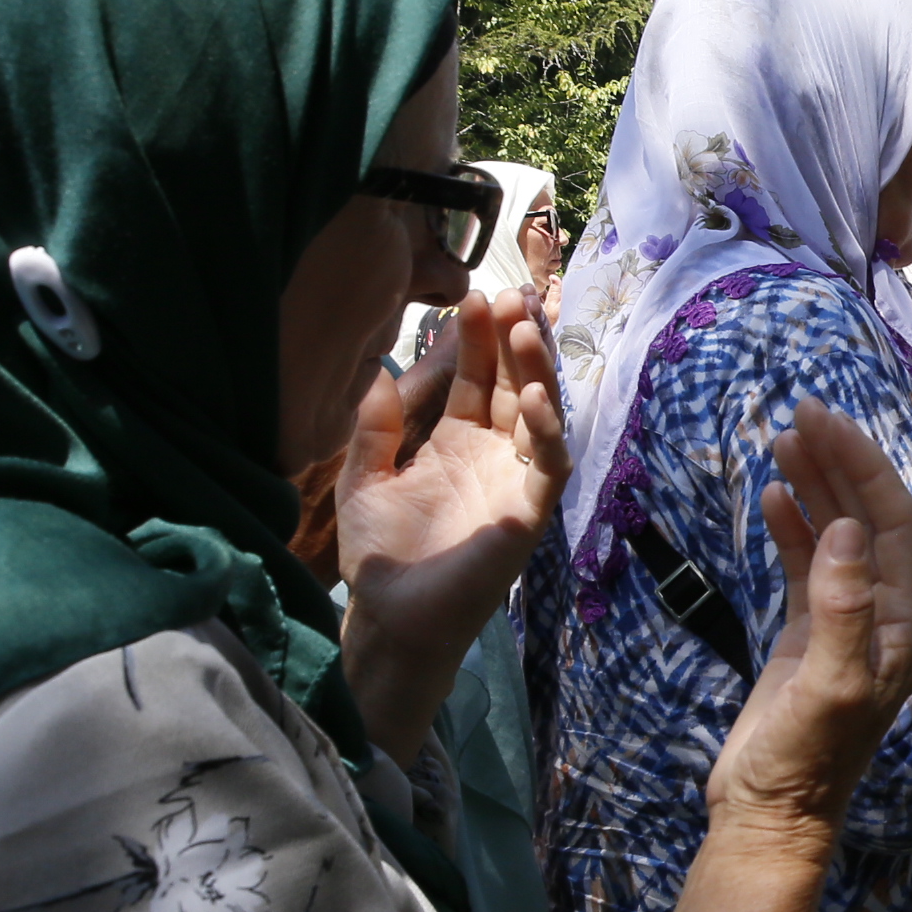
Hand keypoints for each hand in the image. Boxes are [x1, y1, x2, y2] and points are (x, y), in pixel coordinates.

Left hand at [336, 290, 569, 766]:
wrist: (390, 617)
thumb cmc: (381, 553)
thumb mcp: (364, 476)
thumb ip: (375, 425)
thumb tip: (376, 366)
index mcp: (457, 441)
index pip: (478, 378)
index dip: (478, 339)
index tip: (475, 298)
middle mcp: (493, 454)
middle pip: (514, 384)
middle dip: (515, 339)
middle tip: (511, 294)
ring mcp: (514, 480)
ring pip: (539, 414)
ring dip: (536, 370)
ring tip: (525, 327)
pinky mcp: (528, 512)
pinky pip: (547, 464)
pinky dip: (546, 431)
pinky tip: (535, 397)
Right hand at [670, 404, 911, 911]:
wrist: (770, 815)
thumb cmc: (806, 761)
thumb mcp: (829, 687)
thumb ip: (843, 608)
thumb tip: (853, 529)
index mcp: (908, 626)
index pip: (900, 525)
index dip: (867, 469)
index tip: (827, 423)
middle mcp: (889, 618)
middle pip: (876, 519)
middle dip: (845, 464)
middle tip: (804, 411)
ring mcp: (849, 623)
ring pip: (842, 535)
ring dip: (819, 486)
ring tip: (784, 438)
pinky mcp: (811, 635)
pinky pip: (810, 565)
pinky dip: (795, 527)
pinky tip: (775, 495)